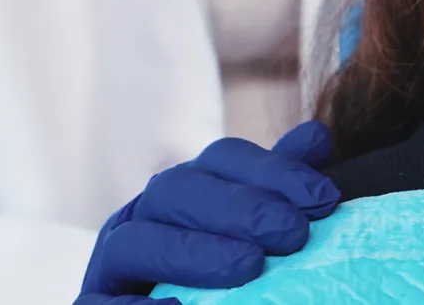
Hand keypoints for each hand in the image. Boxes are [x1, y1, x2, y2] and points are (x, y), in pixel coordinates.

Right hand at [75, 121, 338, 303]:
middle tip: (293, 233)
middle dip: (240, 207)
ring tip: (251, 266)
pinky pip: (99, 304)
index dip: (273, 170)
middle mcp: (140, 217)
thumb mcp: (258, 234)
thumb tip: (317, 136)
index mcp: (184, 190)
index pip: (222, 159)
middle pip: (177, 190)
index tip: (324, 198)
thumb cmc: (230, 282)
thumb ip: (279, 190)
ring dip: (195, 252)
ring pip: (135, 241)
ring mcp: (108, 263)